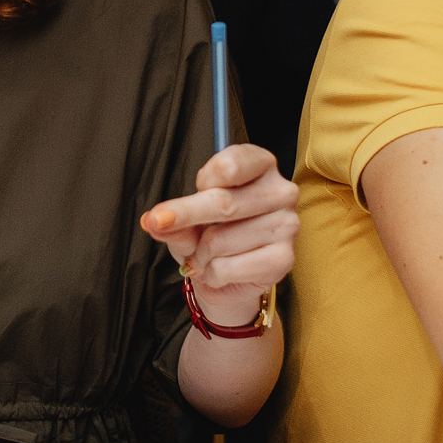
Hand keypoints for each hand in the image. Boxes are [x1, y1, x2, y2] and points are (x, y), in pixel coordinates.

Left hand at [141, 143, 297, 325]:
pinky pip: (228, 267)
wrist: (229, 278)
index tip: (198, 187)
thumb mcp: (188, 220)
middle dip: (184, 216)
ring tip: (205, 255)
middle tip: (157, 221)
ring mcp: (287, 226)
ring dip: (199, 254)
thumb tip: (155, 221)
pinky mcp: (284, 259)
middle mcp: (281, 192)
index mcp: (261, 166)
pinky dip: (211, 273)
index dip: (206, 179)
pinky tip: (219, 271)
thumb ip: (173, 219)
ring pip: (220, 240)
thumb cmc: (212, 234)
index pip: (231, 164)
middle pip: (223, 202)